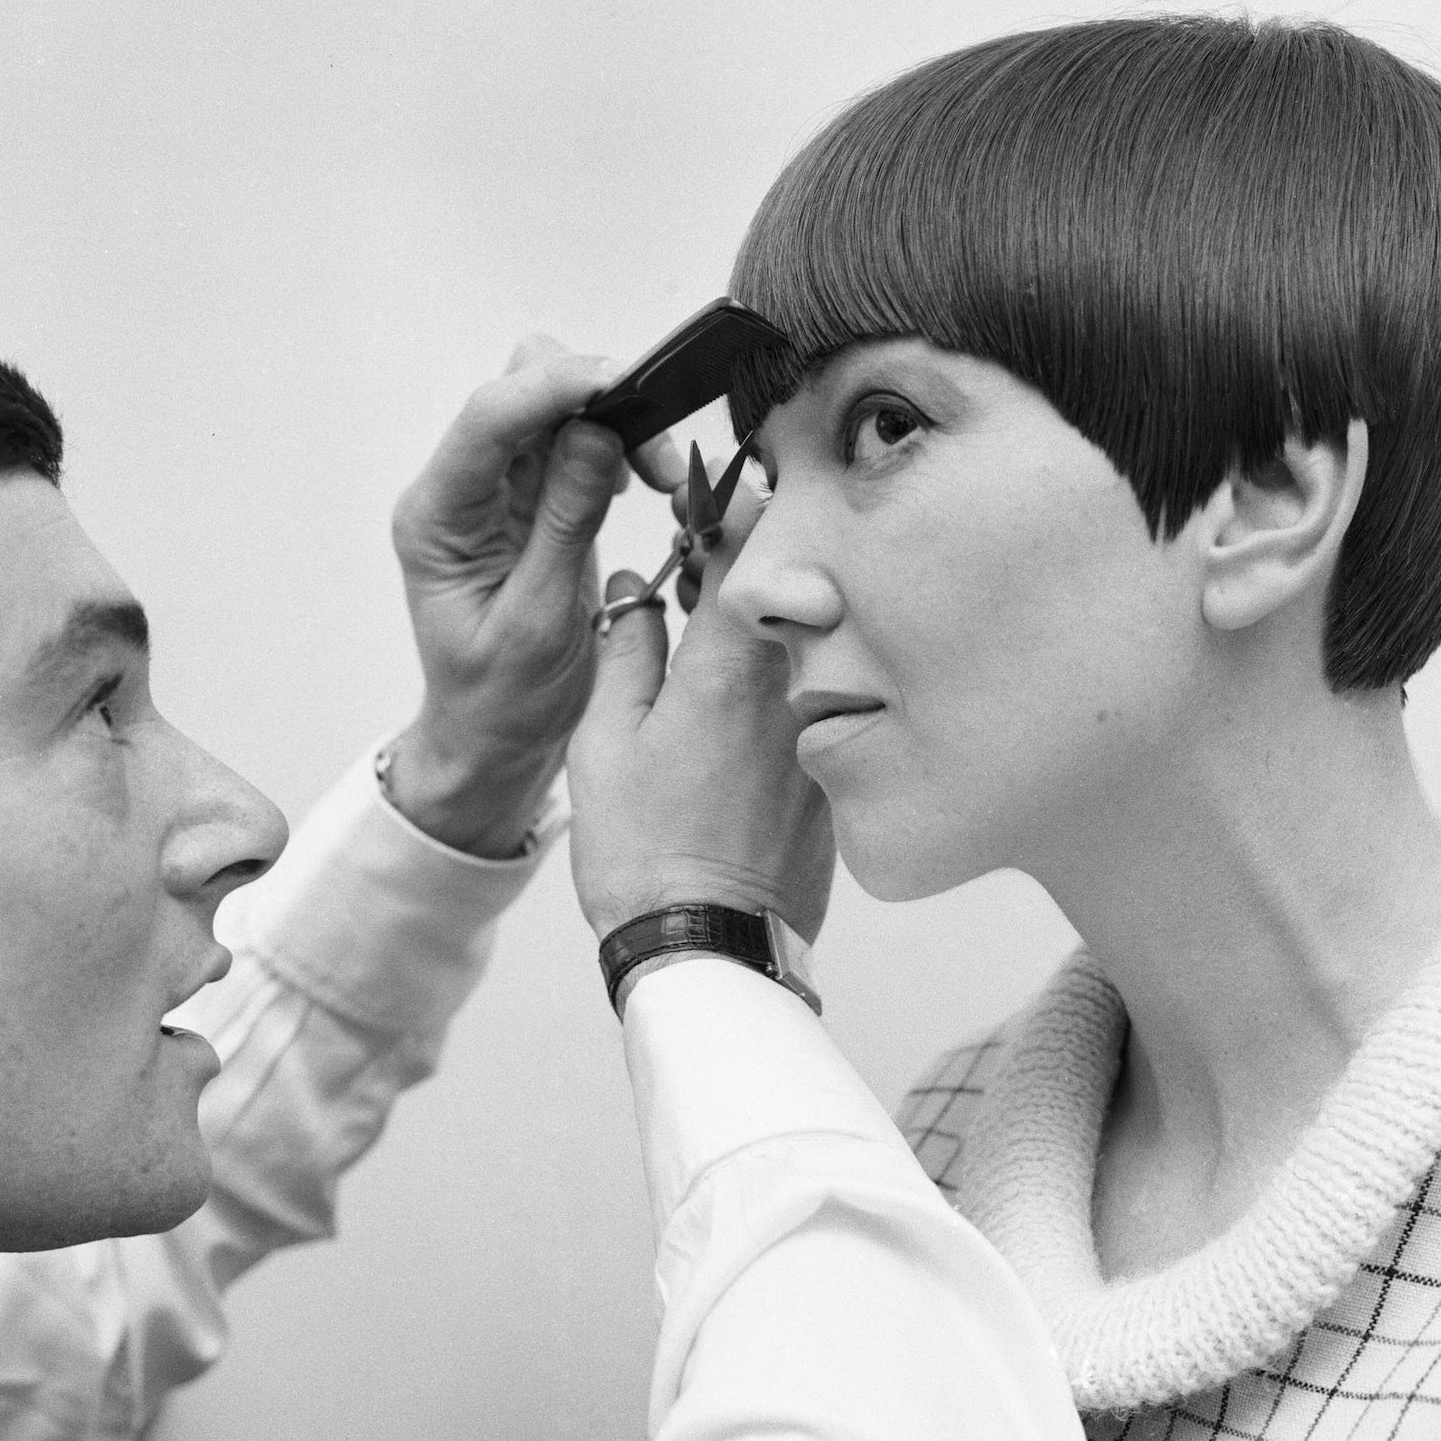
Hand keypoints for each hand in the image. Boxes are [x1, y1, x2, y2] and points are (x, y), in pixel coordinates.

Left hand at [388, 338, 678, 857]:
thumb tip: (597, 434)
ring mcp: (496, 491)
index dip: (553, 388)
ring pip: (556, 407)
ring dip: (616, 423)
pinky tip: (644, 484)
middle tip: (655, 455)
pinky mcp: (532, 500)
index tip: (621, 386)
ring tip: (662, 477)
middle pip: (519, 389)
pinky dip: (619, 447)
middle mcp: (459, 491)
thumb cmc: (503, 700)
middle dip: (593, 399)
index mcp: (437, 520)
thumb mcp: (539, 624)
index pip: (487, 420)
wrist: (495, 740)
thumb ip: (564, 525)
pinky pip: (577, 443)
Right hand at [568, 479, 834, 944]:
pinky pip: (819, 701)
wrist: (708, 948)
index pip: (748, 542)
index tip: (706, 492)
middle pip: (788, 584)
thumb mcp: (604, 743)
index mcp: (729, 666)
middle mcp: (792, 687)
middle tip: (708, 554)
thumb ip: (624, 650)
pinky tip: (748, 705)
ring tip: (722, 628)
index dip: (728, 502)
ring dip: (772, 620)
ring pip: (808, 640)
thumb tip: (632, 591)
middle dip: (749, 559)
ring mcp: (823, 731)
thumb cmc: (643, 853)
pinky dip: (791, 682)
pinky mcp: (837, 772)